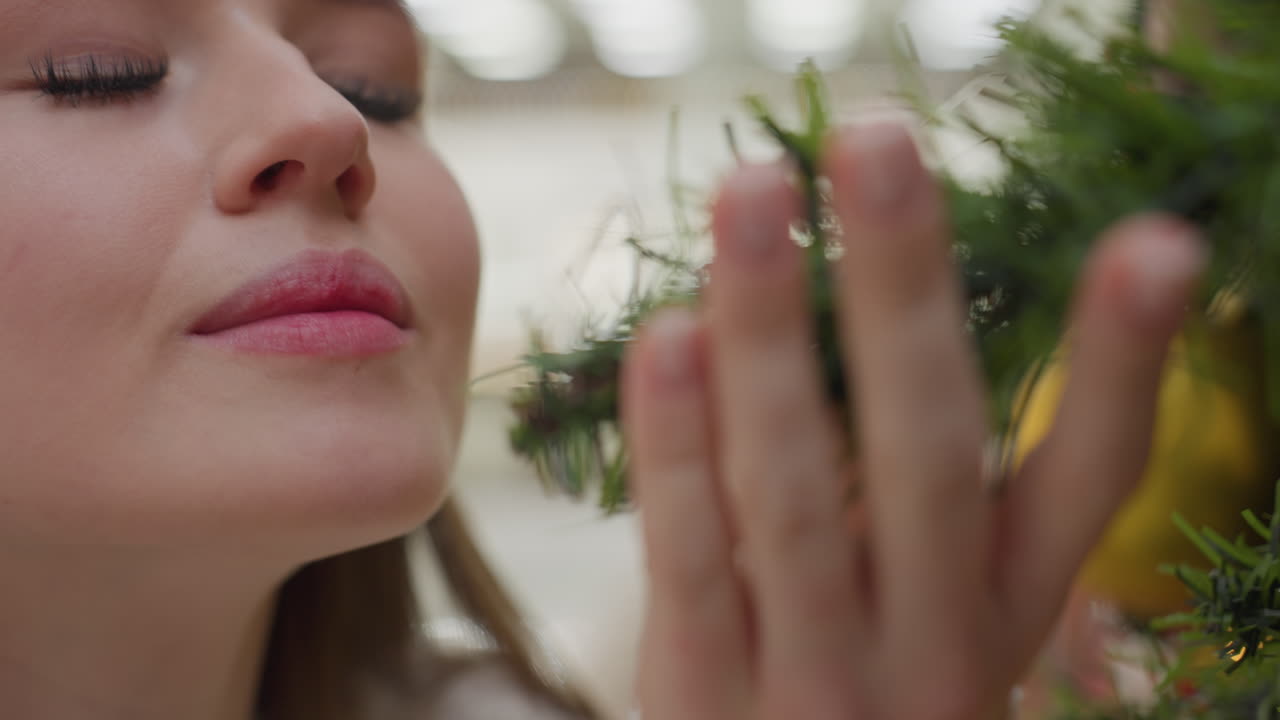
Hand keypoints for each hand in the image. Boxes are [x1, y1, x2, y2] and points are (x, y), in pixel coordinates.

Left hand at [621, 122, 1205, 719]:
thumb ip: (917, 486)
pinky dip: (678, 447)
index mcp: (1008, 607)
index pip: (1092, 478)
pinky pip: (691, 560)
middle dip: (902, 291)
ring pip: (796, 492)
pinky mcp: (707, 697)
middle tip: (877, 142)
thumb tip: (886, 298)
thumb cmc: (866, 687)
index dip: (1123, 364)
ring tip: (755, 195)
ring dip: (769, 333)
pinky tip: (669, 336)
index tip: (1157, 246)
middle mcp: (933, 643)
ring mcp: (817, 676)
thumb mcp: (933, 609)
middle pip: (930, 452)